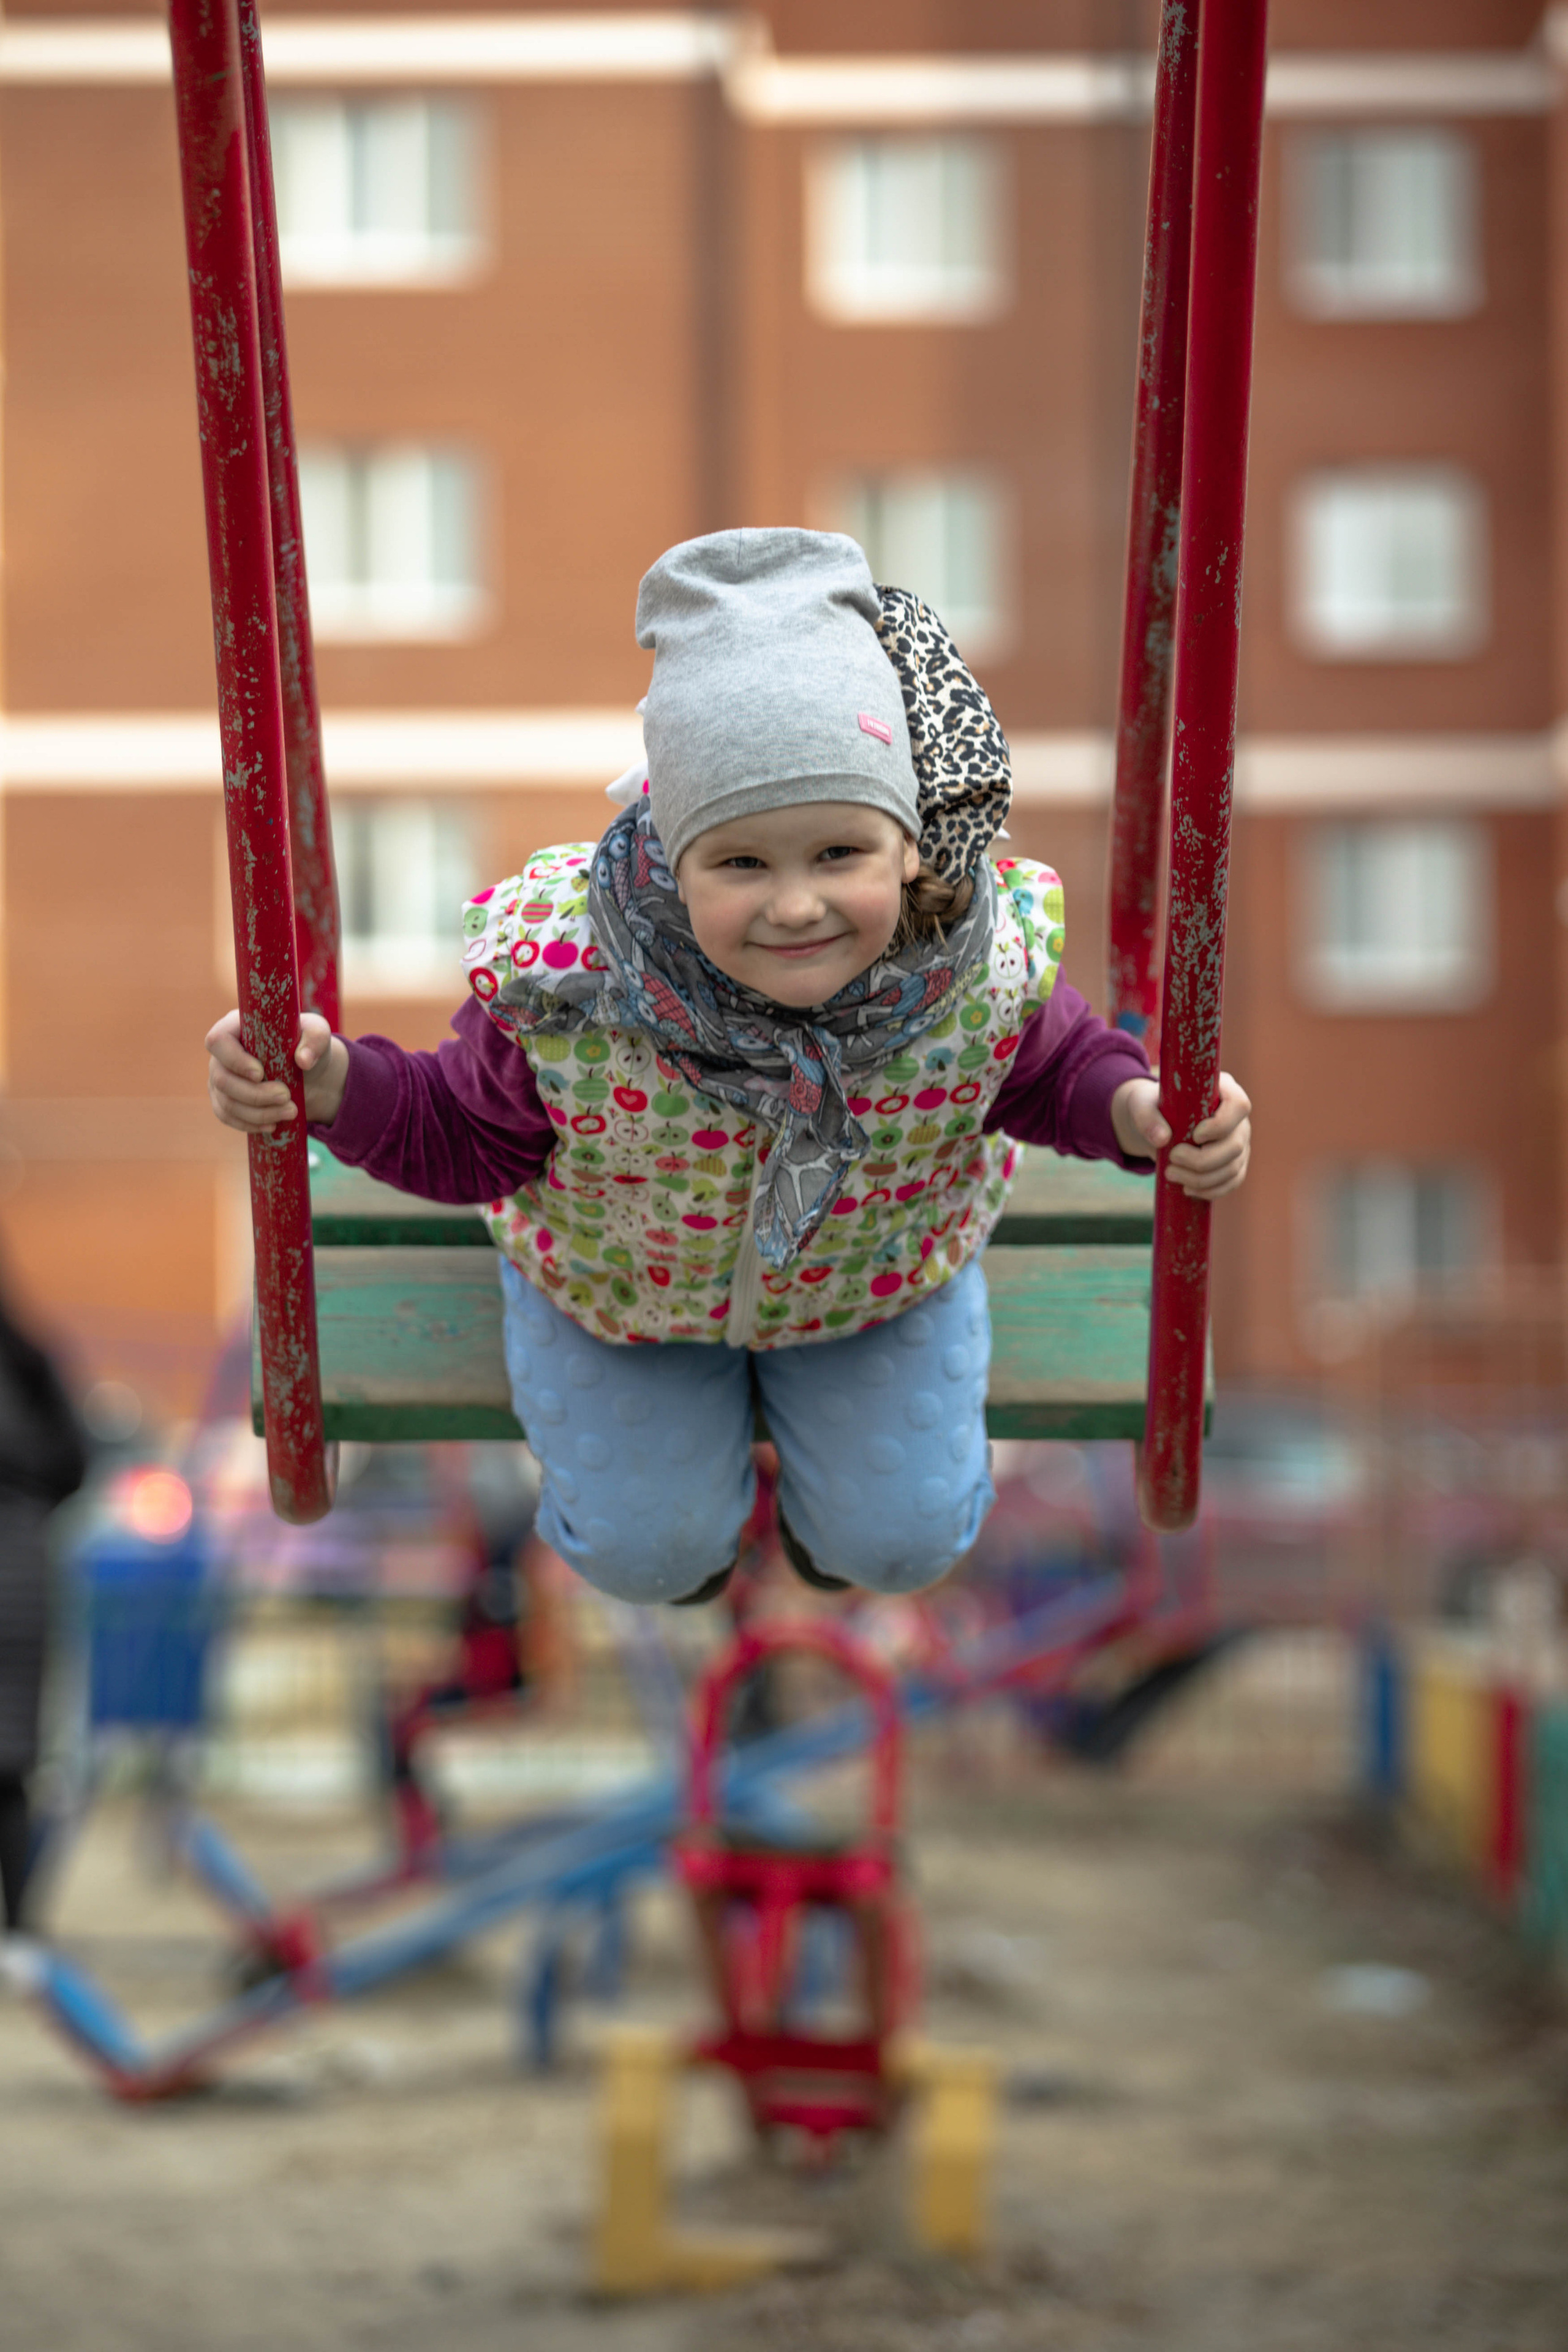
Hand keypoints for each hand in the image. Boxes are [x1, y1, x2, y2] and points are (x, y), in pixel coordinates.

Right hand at [206, 1009, 348, 1133]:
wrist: (306, 1073)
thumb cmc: (306, 1045)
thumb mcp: (317, 1034)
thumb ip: (315, 1039)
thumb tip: (303, 1060)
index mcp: (236, 1027)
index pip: (218, 1040)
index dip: (234, 1060)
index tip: (260, 1074)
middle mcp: (222, 1054)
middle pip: (222, 1079)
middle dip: (255, 1094)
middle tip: (286, 1097)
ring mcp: (219, 1078)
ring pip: (226, 1102)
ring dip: (258, 1113)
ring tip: (290, 1112)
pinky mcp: (224, 1099)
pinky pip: (226, 1116)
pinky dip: (249, 1124)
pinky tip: (272, 1125)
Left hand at [1111, 1070, 1250, 1198]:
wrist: (1158, 1124)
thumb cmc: (1154, 1108)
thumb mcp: (1142, 1105)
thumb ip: (1147, 1117)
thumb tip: (1161, 1139)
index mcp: (1224, 1092)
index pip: (1239, 1106)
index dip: (1220, 1125)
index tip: (1195, 1135)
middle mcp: (1237, 1119)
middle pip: (1234, 1145)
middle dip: (1201, 1160)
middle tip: (1171, 1159)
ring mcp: (1239, 1142)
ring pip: (1232, 1168)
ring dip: (1201, 1179)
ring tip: (1171, 1174)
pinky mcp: (1234, 1163)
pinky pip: (1232, 1181)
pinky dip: (1210, 1190)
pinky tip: (1187, 1190)